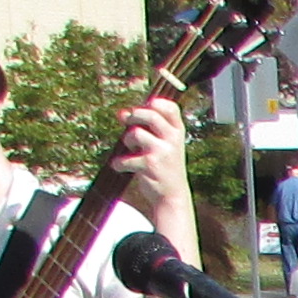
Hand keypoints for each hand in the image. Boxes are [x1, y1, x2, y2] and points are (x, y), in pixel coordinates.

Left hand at [110, 94, 188, 228]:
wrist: (172, 195)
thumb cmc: (164, 166)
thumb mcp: (163, 144)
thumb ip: (146, 128)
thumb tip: (122, 113)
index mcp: (178, 132)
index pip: (171, 108)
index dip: (155, 103)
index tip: (145, 106)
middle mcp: (172, 140)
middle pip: (150, 115)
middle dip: (134, 116)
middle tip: (128, 122)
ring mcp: (162, 152)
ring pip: (135, 133)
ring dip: (127, 140)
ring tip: (130, 149)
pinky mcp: (150, 165)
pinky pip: (126, 158)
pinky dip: (119, 163)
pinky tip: (119, 167)